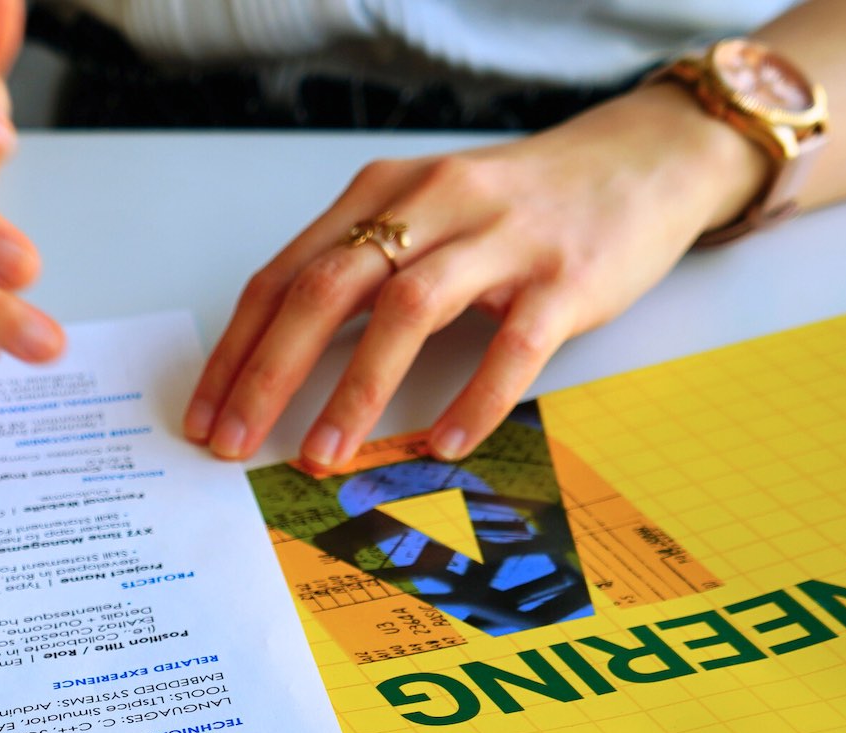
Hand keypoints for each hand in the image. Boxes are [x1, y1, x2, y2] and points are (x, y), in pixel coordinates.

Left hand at [183, 84, 766, 463]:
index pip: (286, 274)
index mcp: (384, 193)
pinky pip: (511, 344)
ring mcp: (502, 239)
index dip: (238, 348)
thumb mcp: (426, 214)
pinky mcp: (567, 276)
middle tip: (236, 444)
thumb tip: (279, 358)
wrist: (640, 163)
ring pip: (408, 311)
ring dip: (355, 391)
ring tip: (322, 456)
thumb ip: (363, 267)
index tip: (205, 414)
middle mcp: (433, 205)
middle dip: (271, 373)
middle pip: (328, 289)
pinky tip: (441, 444)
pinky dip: (472, 398)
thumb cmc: (520, 205)